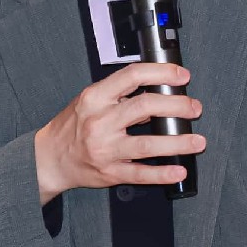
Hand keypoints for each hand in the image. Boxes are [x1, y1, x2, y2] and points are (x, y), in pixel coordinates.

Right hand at [33, 63, 206, 203]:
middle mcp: (100, 122)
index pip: (132, 76)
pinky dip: (162, 173)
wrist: (49, 159)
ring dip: (178, 142)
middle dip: (177, 105)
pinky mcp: (109, 172)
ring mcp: (105, 149)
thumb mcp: (90, 101)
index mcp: (95, 98)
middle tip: (194, 108)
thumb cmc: (73, 127)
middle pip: (145, 107)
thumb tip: (159, 89)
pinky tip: (178, 169)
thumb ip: (120, 94)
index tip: (182, 76)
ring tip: (197, 141)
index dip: (162, 73)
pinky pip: (140, 173)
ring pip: (147, 144)